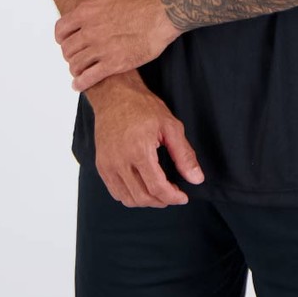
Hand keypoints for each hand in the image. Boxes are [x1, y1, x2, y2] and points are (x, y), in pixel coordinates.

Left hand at [54, 0, 181, 90]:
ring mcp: (101, 49)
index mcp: (87, 11)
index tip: (66, 39)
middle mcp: (90, 31)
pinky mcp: (115, 63)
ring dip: (75, 68)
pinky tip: (81, 83)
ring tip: (80, 69)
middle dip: (70, 53)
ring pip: (76, 64)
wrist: (166, 11)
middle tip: (76, 55)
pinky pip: (89, 78)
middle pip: (67, 49)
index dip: (62, 36)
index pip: (61, 29)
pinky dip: (81, 83)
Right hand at [87, 73, 203, 207]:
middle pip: (142, 197)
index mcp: (139, 151)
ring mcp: (107, 165)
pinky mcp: (101, 165)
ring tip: (160, 192)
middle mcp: (120, 161)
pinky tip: (142, 186)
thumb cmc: (143, 107)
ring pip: (128, 198)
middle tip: (173, 194)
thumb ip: (184, 154)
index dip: (173, 197)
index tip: (183, 196)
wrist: (115, 95)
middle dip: (162, 201)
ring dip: (147, 201)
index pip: (157, 187)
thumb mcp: (170, 126)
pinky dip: (131, 196)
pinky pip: (116, 192)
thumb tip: (196, 178)